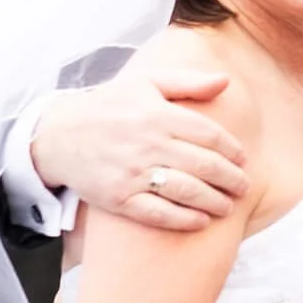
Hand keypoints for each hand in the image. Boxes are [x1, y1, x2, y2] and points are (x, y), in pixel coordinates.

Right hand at [32, 70, 250, 231]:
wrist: (58, 135)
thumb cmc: (109, 107)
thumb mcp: (145, 83)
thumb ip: (187, 82)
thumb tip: (226, 81)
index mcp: (158, 114)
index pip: (209, 135)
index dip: (233, 150)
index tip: (243, 160)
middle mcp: (148, 144)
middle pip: (204, 165)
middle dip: (231, 179)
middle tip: (245, 187)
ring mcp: (132, 173)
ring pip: (186, 191)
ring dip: (214, 201)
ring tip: (229, 206)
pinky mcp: (118, 199)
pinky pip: (158, 213)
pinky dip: (184, 219)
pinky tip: (201, 221)